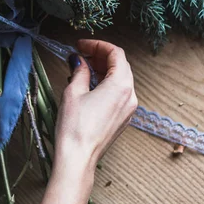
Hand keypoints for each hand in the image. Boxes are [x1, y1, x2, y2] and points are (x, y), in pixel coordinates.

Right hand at [55, 39, 137, 168]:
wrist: (78, 158)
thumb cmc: (75, 127)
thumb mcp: (73, 92)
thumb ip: (79, 71)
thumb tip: (79, 60)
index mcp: (121, 85)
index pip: (116, 53)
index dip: (98, 45)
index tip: (81, 44)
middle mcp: (130, 96)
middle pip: (121, 65)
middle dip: (100, 56)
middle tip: (81, 53)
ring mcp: (128, 109)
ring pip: (120, 79)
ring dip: (103, 69)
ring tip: (82, 68)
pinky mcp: (122, 118)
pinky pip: (119, 93)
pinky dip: (106, 83)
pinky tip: (89, 84)